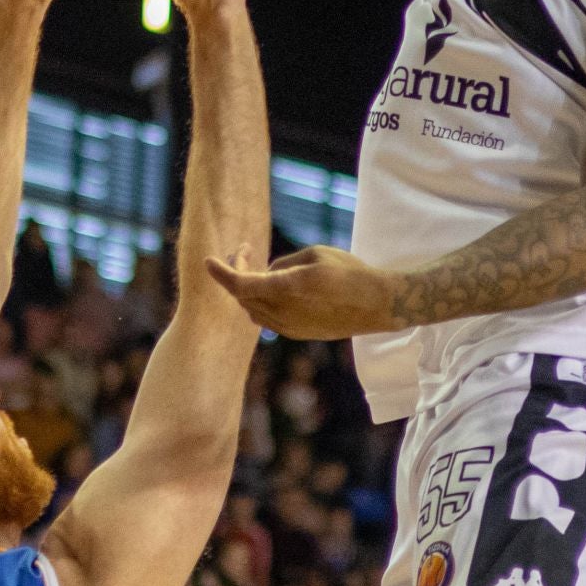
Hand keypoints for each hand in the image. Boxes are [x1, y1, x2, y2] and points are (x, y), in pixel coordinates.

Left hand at [206, 245, 396, 338]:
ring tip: (257, 268)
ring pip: (252, 310)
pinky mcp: (297, 333)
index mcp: (288, 288)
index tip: (208, 261)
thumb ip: (282, 265)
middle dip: (237, 273)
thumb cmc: (349, 272)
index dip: (221, 273)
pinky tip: (271, 288)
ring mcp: (290, 327)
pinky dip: (260, 302)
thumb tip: (266, 274)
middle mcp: (285, 312)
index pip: (241, 284)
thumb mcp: (314, 255)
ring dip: (247, 290)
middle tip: (244, 251)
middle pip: (243, 296)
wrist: (377, 305)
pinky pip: (266, 319)